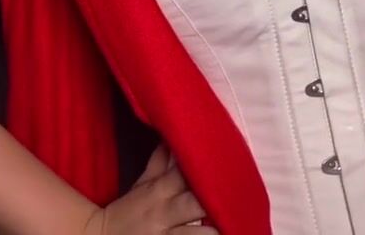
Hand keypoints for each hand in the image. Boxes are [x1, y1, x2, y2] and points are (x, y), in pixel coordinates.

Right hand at [83, 141, 219, 233]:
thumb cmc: (126, 211)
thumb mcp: (141, 185)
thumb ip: (159, 163)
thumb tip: (172, 138)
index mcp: (159, 190)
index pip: (186, 173)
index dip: (207, 168)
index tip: (228, 163)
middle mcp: (165, 212)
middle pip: (196, 201)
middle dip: (216, 199)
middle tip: (238, 196)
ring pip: (198, 234)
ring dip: (214, 231)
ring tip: (232, 226)